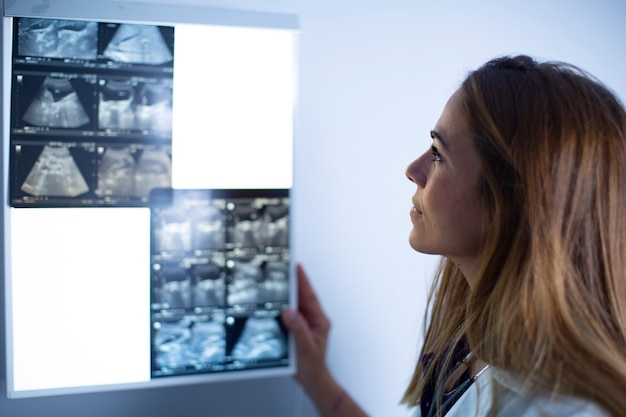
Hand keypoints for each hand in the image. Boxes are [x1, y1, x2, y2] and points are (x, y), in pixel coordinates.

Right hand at [281, 264, 331, 388]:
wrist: (312, 379)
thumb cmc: (312, 365)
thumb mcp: (305, 347)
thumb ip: (298, 329)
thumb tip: (289, 312)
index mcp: (319, 320)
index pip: (310, 296)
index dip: (303, 281)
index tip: (297, 267)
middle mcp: (313, 319)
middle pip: (303, 296)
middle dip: (294, 281)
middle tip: (285, 267)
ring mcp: (306, 323)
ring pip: (296, 303)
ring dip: (288, 292)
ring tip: (279, 279)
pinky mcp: (298, 328)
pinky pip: (291, 313)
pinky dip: (283, 305)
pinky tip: (276, 301)